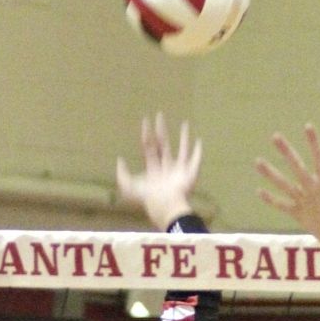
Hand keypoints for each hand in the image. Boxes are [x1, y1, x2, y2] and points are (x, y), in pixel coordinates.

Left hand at [116, 113, 199, 230]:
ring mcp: (179, 171)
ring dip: (183, 137)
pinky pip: (195, 160)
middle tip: (160, 115)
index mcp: (153, 169)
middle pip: (163, 145)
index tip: (145, 120)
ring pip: (181, 150)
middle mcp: (166, 168)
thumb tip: (120, 160)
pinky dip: (198, 152)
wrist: (166, 205)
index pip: (149, 147)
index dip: (146, 134)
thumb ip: (122, 174)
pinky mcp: (190, 174)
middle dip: (161, 130)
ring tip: (184, 124)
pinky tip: (199, 141)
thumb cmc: (148, 197)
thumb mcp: (128, 187)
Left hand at [255, 124, 319, 272]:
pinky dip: (270, 199)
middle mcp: (311, 188)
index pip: (319, 156)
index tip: (307, 126)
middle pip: (296, 165)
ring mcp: (302, 201)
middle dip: (285, 150)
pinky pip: (281, 205)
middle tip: (275, 136)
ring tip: (257, 161)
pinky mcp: (297, 213)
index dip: (313, 141)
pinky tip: (259, 191)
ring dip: (270, 172)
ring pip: (283, 184)